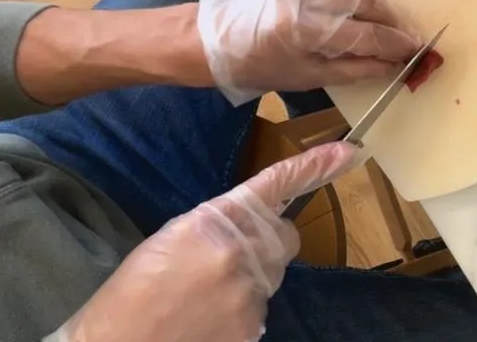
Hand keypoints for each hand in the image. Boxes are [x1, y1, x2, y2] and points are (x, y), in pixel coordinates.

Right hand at [47, 141, 358, 341]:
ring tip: (199, 300)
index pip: (275, 186)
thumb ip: (215, 227)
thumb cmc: (128, 296)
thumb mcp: (169, 241)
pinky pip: (258, 311)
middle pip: (284, 238)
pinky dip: (237, 314)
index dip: (314, 167)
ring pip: (270, 277)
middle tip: (224, 262)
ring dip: (246, 283)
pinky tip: (204, 322)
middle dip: (267, 243)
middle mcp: (242, 253)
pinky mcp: (253, 328)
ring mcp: (250, 294)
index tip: (348, 152)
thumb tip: (245, 230)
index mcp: (215, 221)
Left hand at [198, 0, 418, 104]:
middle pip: (367, 0)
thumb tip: (389, 67)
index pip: (365, 33)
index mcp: (306, 28)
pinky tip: (364, 6)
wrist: (209, 39)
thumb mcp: (304, 77)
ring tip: (387, 23)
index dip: (395, 44)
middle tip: (407, 40)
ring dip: (380, 1)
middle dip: (392, 21)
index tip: (417, 53)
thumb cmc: (254, 67)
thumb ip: (351, 69)